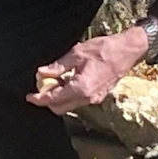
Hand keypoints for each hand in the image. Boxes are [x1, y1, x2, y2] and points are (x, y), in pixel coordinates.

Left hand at [26, 25, 154, 115]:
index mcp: (81, 88)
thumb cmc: (105, 50)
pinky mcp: (98, 96)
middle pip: (60, 108)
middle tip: (42, 86)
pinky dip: (69, 95)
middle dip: (47, 101)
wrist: (127, 51)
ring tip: (55, 80)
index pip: (54, 99)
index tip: (29, 96)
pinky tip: (66, 81)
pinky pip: (78, 101)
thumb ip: (58, 66)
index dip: (39, 99)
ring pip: (69, 106)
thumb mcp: (77, 54)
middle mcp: (88, 98)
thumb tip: (42, 73)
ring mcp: (95, 99)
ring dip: (58, 97)